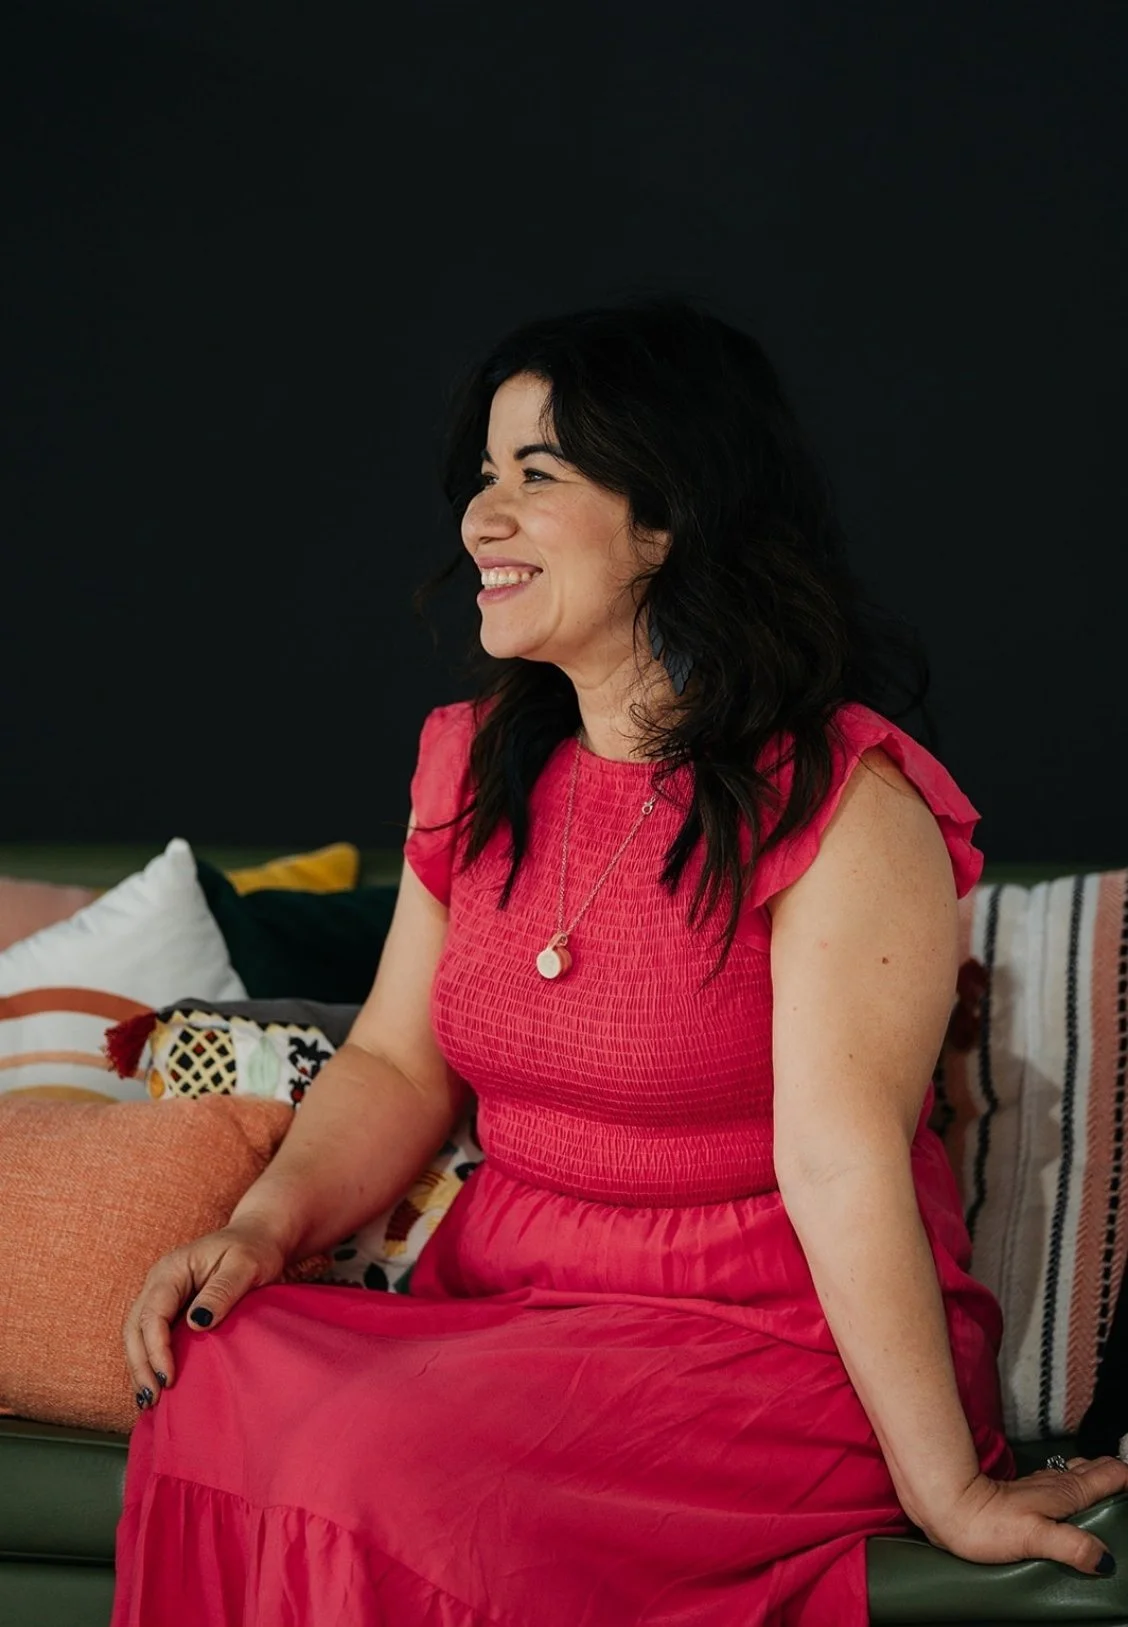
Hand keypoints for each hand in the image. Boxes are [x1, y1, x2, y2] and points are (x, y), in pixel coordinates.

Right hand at [122, 1219, 285, 1411]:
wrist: (259, 1238)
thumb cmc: (255, 1249)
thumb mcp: (245, 1266)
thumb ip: (221, 1291)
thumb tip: (196, 1323)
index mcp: (172, 1269)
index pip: (152, 1313)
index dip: (156, 1348)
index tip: (168, 1376)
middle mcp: (160, 1282)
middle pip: (135, 1328)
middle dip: (140, 1365)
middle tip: (153, 1398)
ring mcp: (163, 1296)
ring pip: (137, 1335)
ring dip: (141, 1367)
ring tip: (150, 1400)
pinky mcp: (171, 1309)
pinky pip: (151, 1336)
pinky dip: (150, 1361)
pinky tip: (156, 1384)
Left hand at [928, 1457, 1127, 1572]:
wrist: (946, 1506)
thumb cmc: (986, 1523)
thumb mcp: (1035, 1538)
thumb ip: (1072, 1545)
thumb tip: (1105, 1558)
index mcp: (1065, 1492)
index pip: (1108, 1475)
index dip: (1127, 1477)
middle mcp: (1055, 1483)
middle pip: (1095, 1470)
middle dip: (1116, 1475)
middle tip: (1126, 1489)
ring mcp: (1038, 1486)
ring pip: (1077, 1474)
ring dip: (1096, 1477)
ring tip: (1109, 1490)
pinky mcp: (1023, 1494)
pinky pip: (1059, 1482)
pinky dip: (1074, 1484)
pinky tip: (1069, 1497)